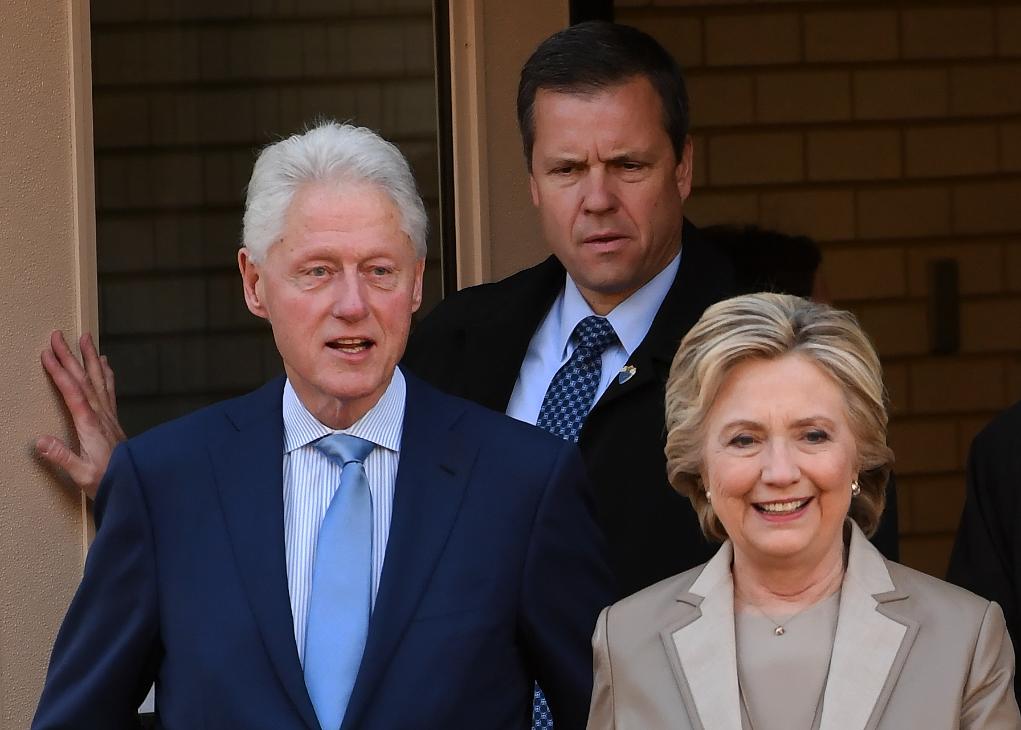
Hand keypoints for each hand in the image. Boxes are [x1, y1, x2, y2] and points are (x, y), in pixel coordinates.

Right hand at [36, 331, 126, 498]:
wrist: (134, 484)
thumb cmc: (108, 480)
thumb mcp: (81, 474)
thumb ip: (62, 457)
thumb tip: (40, 441)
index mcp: (90, 424)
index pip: (72, 391)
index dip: (59, 371)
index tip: (47, 353)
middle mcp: (101, 414)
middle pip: (84, 379)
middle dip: (70, 355)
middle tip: (59, 334)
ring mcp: (109, 415)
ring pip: (99, 379)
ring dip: (90, 358)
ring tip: (86, 338)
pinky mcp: (113, 419)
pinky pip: (109, 389)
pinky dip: (106, 373)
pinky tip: (105, 363)